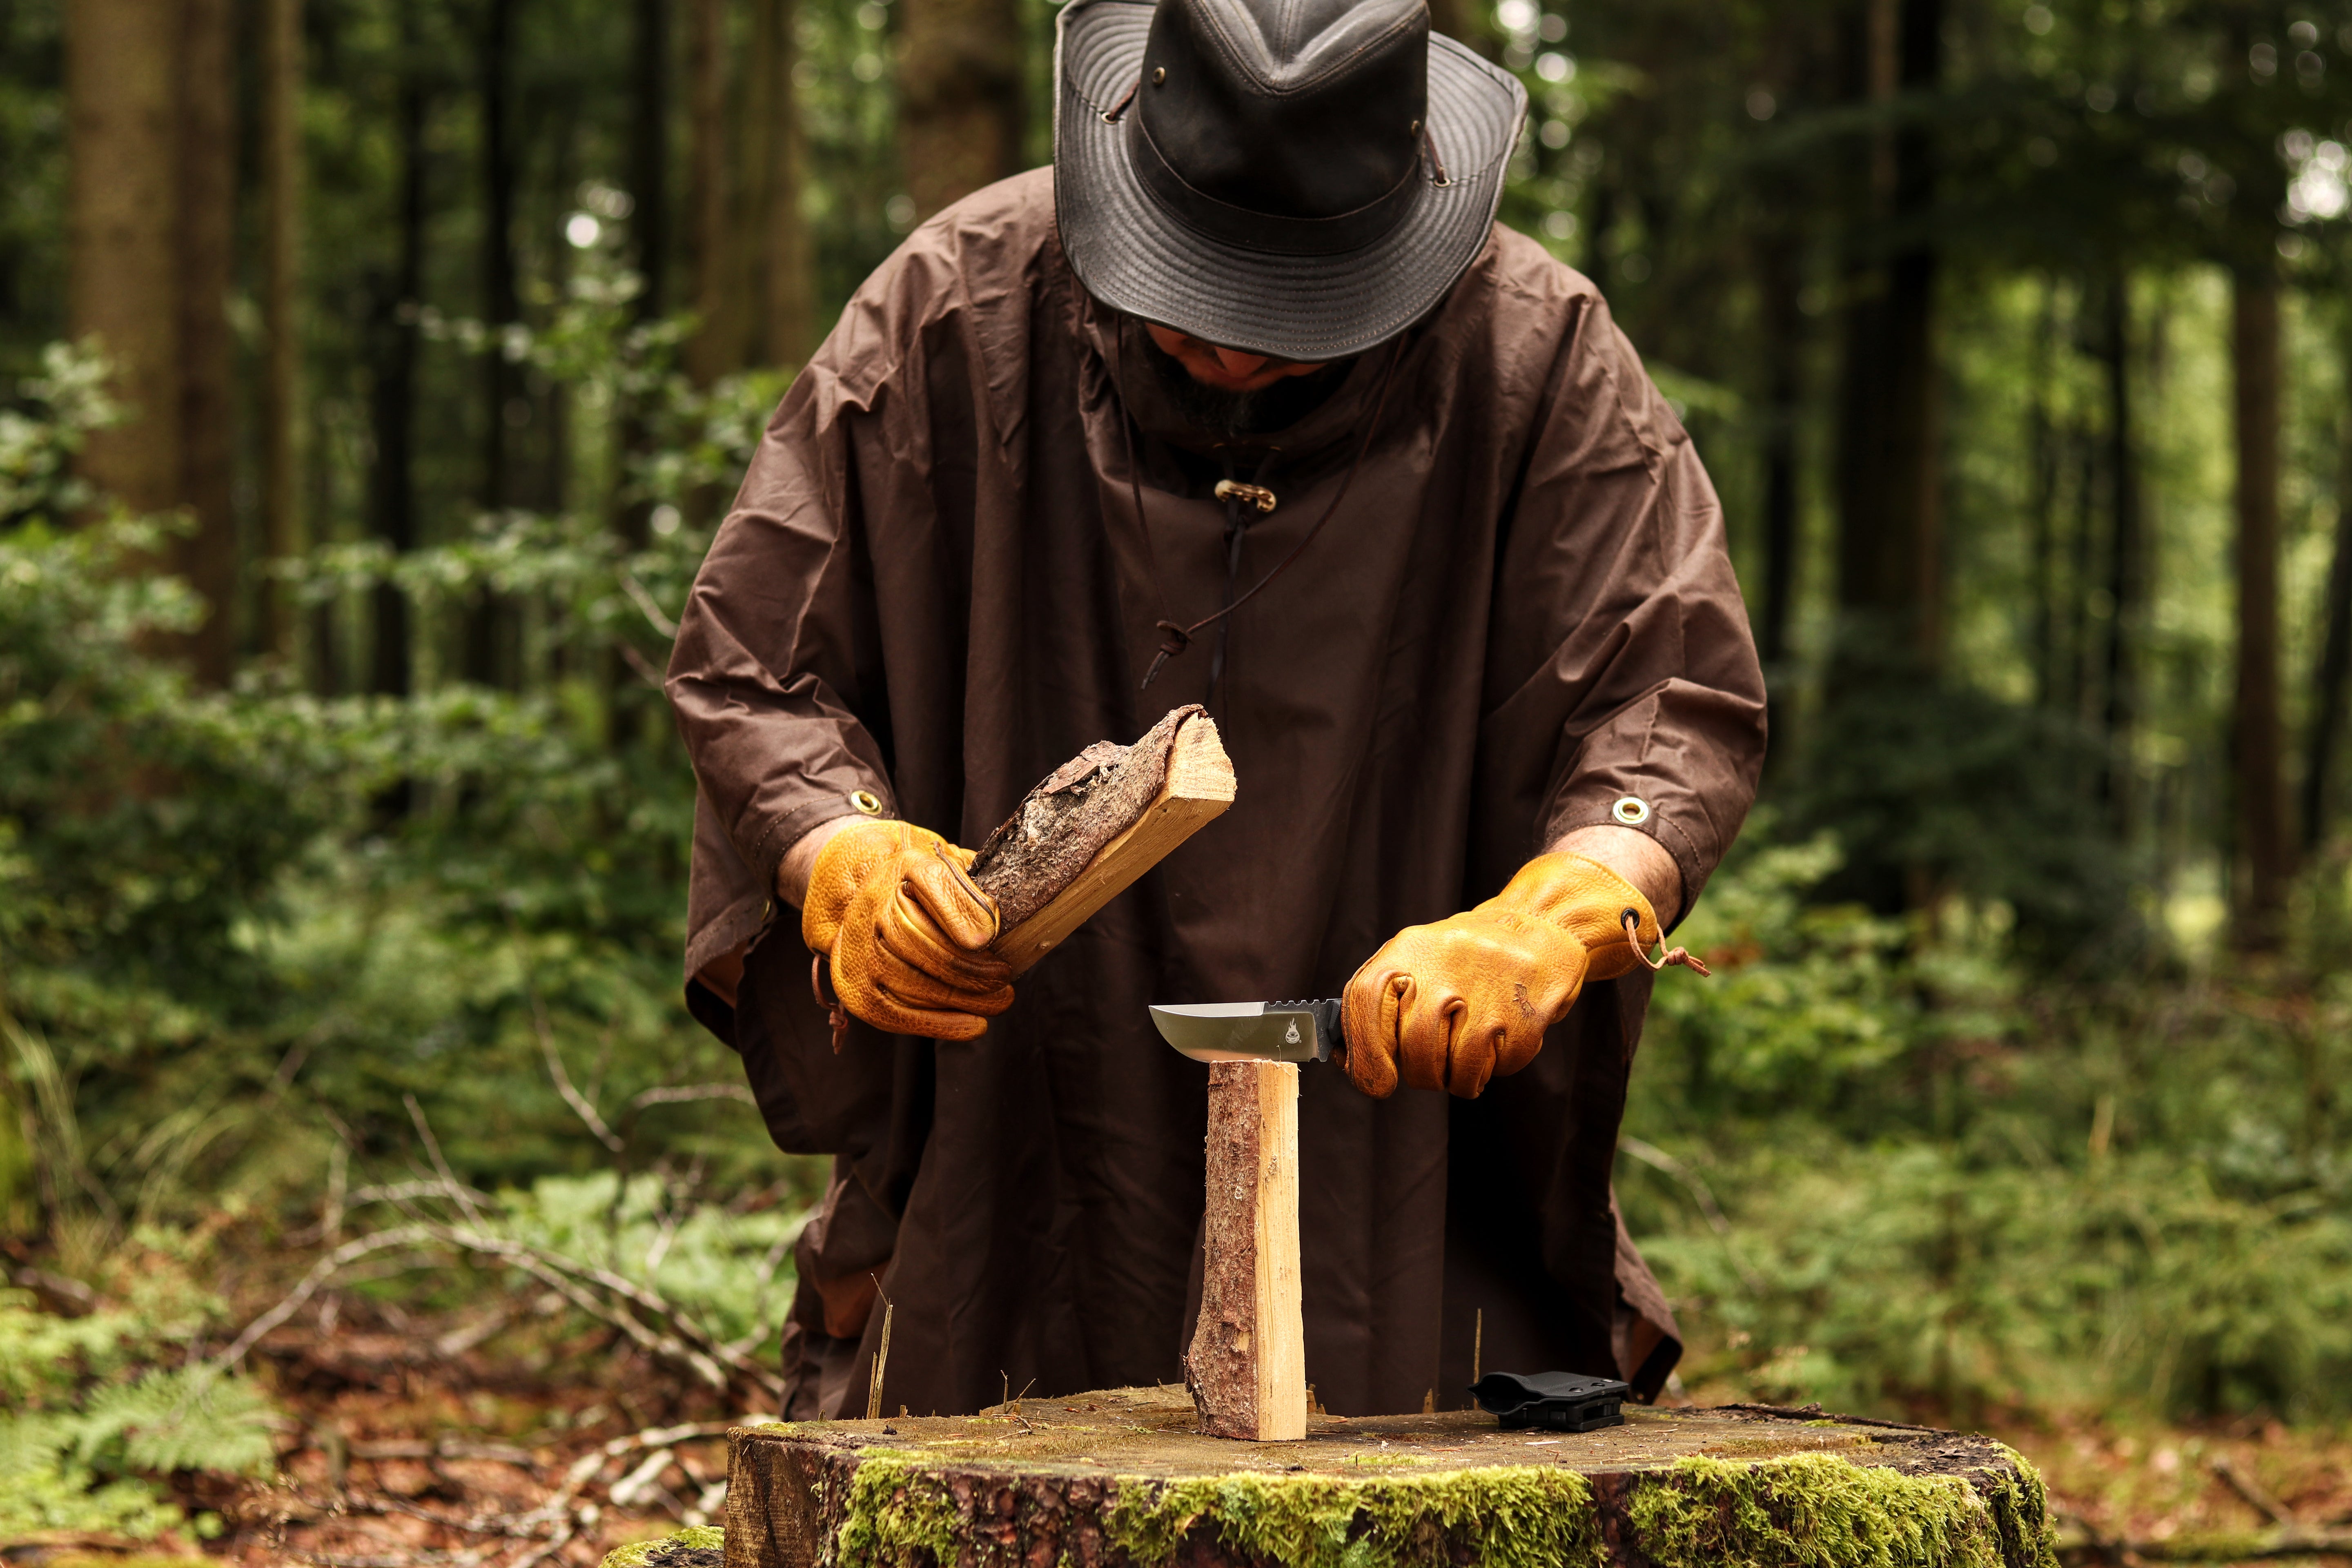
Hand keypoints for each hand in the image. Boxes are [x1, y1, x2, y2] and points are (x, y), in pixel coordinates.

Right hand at [801, 819, 1014, 1040]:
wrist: (868, 907)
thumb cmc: (927, 894)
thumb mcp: (953, 871)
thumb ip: (976, 887)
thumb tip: (1003, 924)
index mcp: (905, 866)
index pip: (931, 883)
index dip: (958, 913)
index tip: (988, 938)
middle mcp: (873, 904)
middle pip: (916, 940)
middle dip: (967, 966)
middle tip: (1004, 978)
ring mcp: (858, 948)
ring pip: (908, 979)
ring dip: (961, 997)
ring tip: (999, 1000)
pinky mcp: (854, 987)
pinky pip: (895, 1013)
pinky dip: (939, 1024)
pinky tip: (974, 1025)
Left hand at [1338, 852, 1659, 1097]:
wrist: (1537, 925)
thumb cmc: (1464, 960)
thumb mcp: (1415, 963)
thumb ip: (1379, 1009)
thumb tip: (1350, 1064)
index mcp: (1408, 951)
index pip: (1365, 1001)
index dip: (1365, 1052)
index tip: (1377, 1082)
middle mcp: (1445, 965)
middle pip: (1416, 1048)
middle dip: (1422, 1073)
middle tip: (1434, 1063)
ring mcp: (1488, 989)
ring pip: (1456, 1068)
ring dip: (1459, 1076)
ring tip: (1468, 1049)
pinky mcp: (1525, 1014)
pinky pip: (1496, 1069)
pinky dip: (1495, 1068)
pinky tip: (1500, 1038)